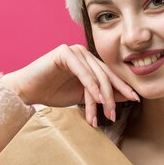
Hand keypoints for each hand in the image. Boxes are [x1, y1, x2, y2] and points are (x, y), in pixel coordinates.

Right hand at [0, 44, 138, 126]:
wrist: (27, 91)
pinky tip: (97, 99)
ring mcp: (74, 50)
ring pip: (95, 75)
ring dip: (102, 96)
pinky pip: (82, 71)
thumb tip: (126, 97)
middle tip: (116, 113)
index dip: (123, 87)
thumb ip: (102, 95)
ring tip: (107, 112)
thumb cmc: (52, 93)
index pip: (110, 75)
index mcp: (89, 62)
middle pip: (105, 75)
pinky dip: (90, 86)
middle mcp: (84, 53)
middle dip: (114, 95)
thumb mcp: (83, 97)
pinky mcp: (64, 53)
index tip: (136, 99)